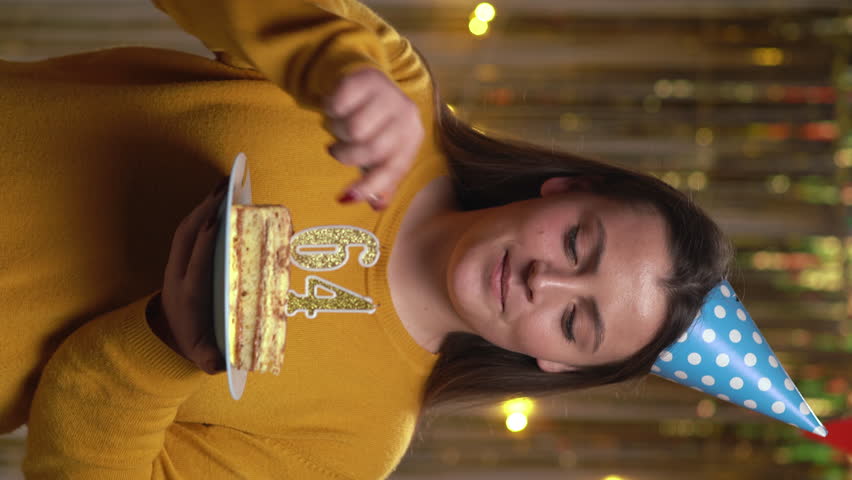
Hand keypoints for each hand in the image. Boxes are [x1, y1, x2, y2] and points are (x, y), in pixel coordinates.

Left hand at [148, 177, 228, 374]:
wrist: (167, 337)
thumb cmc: (194, 344)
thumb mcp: (204, 357)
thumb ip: (212, 361)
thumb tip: (222, 364)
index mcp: (188, 298)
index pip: (195, 267)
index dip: (204, 246)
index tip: (216, 225)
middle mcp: (179, 276)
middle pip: (187, 238)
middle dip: (204, 212)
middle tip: (224, 190)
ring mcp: (177, 265)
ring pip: (187, 229)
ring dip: (202, 206)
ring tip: (223, 185)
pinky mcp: (182, 259)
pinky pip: (190, 231)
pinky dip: (202, 212)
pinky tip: (218, 198)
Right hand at [323, 67, 424, 210]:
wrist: (369, 82)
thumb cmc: (376, 126)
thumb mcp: (383, 153)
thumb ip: (381, 182)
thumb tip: (377, 206)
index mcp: (412, 138)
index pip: (392, 169)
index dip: (369, 186)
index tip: (345, 197)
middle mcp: (406, 115)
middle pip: (370, 149)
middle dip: (346, 155)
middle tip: (337, 150)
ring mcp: (388, 95)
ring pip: (352, 128)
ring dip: (336, 130)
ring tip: (339, 125)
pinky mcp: (366, 79)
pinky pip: (338, 105)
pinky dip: (330, 109)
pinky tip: (336, 107)